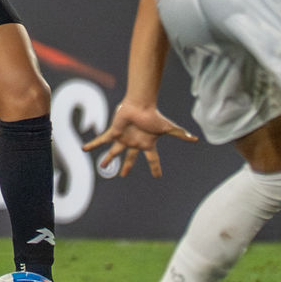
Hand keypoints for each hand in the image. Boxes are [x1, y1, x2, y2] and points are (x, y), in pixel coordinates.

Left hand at [82, 100, 196, 178]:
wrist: (141, 105)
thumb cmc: (154, 116)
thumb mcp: (168, 128)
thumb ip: (180, 135)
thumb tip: (196, 139)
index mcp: (147, 144)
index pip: (152, 159)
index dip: (155, 168)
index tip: (157, 176)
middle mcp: (134, 142)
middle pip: (130, 158)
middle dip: (126, 166)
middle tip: (123, 174)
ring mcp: (123, 138)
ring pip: (114, 152)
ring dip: (108, 159)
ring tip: (102, 166)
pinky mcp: (113, 133)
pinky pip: (101, 141)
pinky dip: (93, 145)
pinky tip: (84, 149)